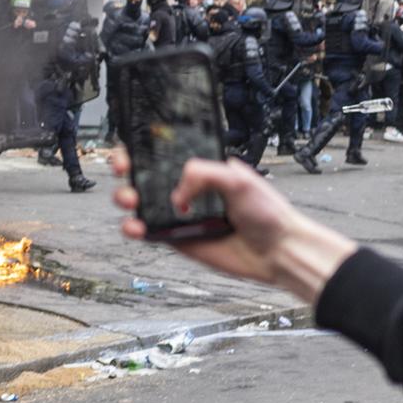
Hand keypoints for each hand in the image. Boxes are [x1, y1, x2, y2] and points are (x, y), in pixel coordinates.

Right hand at [109, 150, 354, 302]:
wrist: (277, 252)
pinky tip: (135, 226)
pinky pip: (147, 232)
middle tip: (125, 170)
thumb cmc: (268, 214)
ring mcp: (179, 215)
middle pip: (145, 176)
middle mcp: (188, 190)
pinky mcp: (176, 240)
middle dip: (128, 170)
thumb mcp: (239, 180)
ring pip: (141, 204)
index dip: (144, 150)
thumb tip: (176, 191)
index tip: (132, 150)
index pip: (166, 154)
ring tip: (129, 200)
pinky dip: (134, 228)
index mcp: (203, 171)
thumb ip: (204, 174)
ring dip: (126, 198)